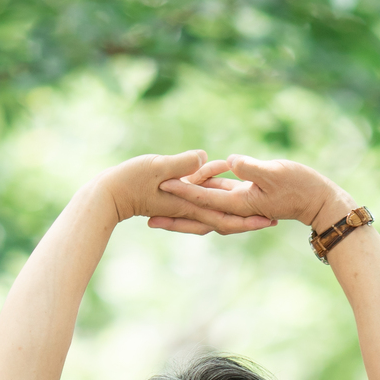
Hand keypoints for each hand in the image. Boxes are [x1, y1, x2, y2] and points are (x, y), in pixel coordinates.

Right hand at [96, 152, 274, 235]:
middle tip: (272, 220)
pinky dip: (215, 197)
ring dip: (235, 212)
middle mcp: (190, 209)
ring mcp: (183, 205)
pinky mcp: (176, 198)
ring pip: (215, 212)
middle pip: (225, 220)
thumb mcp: (157, 167)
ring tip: (256, 208)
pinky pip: (201, 200)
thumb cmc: (128, 180)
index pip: (225, 217)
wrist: (107, 195)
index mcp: (190, 205)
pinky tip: (222, 185)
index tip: (269, 219)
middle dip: (249, 221)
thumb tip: (203, 158)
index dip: (248, 219)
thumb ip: (181, 164)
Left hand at [154, 155, 355, 231]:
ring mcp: (238, 204)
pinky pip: (214, 201)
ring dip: (181, 212)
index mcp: (239, 202)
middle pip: (198, 213)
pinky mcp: (242, 197)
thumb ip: (252, 168)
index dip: (183, 191)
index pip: (205, 197)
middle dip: (174, 216)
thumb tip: (231, 161)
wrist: (316, 199)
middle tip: (147, 219)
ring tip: (157, 213)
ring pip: (203, 209)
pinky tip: (184, 198)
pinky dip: (197, 201)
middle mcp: (235, 207)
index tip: (162, 186)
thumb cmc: (300, 184)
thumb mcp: (275, 172)